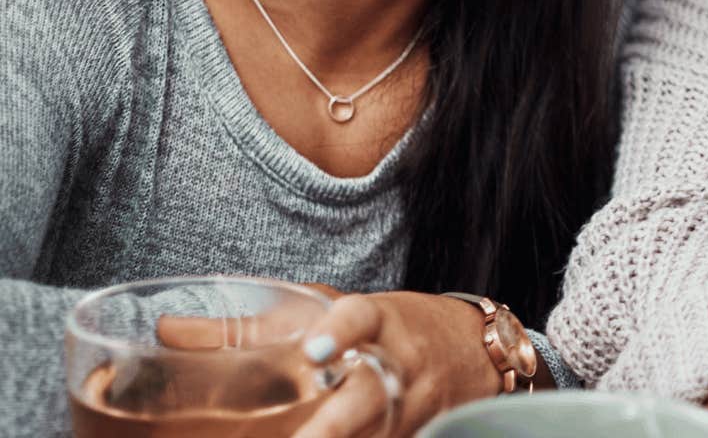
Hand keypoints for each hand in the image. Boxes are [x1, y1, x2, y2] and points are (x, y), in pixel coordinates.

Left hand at [289, 291, 502, 437]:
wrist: (480, 350)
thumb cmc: (404, 329)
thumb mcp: (361, 313)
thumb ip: (293, 322)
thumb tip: (195, 332)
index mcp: (382, 322)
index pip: (360, 319)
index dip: (340, 333)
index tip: (314, 351)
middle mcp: (401, 363)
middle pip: (367, 398)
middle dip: (331, 427)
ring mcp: (415, 405)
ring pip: (378, 434)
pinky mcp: (422, 433)